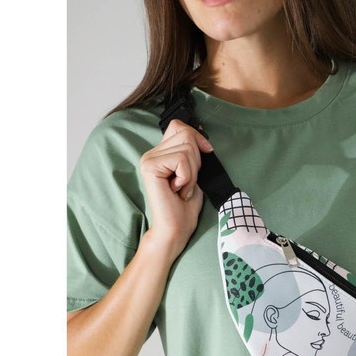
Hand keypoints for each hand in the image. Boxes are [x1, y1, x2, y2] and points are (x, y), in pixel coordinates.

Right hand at [139, 119, 213, 258]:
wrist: (175, 229)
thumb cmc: (185, 207)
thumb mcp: (193, 173)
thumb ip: (193, 153)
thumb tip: (201, 132)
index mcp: (160, 153)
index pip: (179, 126)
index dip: (196, 136)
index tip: (207, 152)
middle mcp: (151, 154)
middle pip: (185, 135)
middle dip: (196, 160)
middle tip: (188, 182)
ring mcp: (149, 159)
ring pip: (186, 148)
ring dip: (192, 172)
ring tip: (183, 188)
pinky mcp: (150, 167)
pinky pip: (181, 160)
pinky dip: (187, 177)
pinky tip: (178, 190)